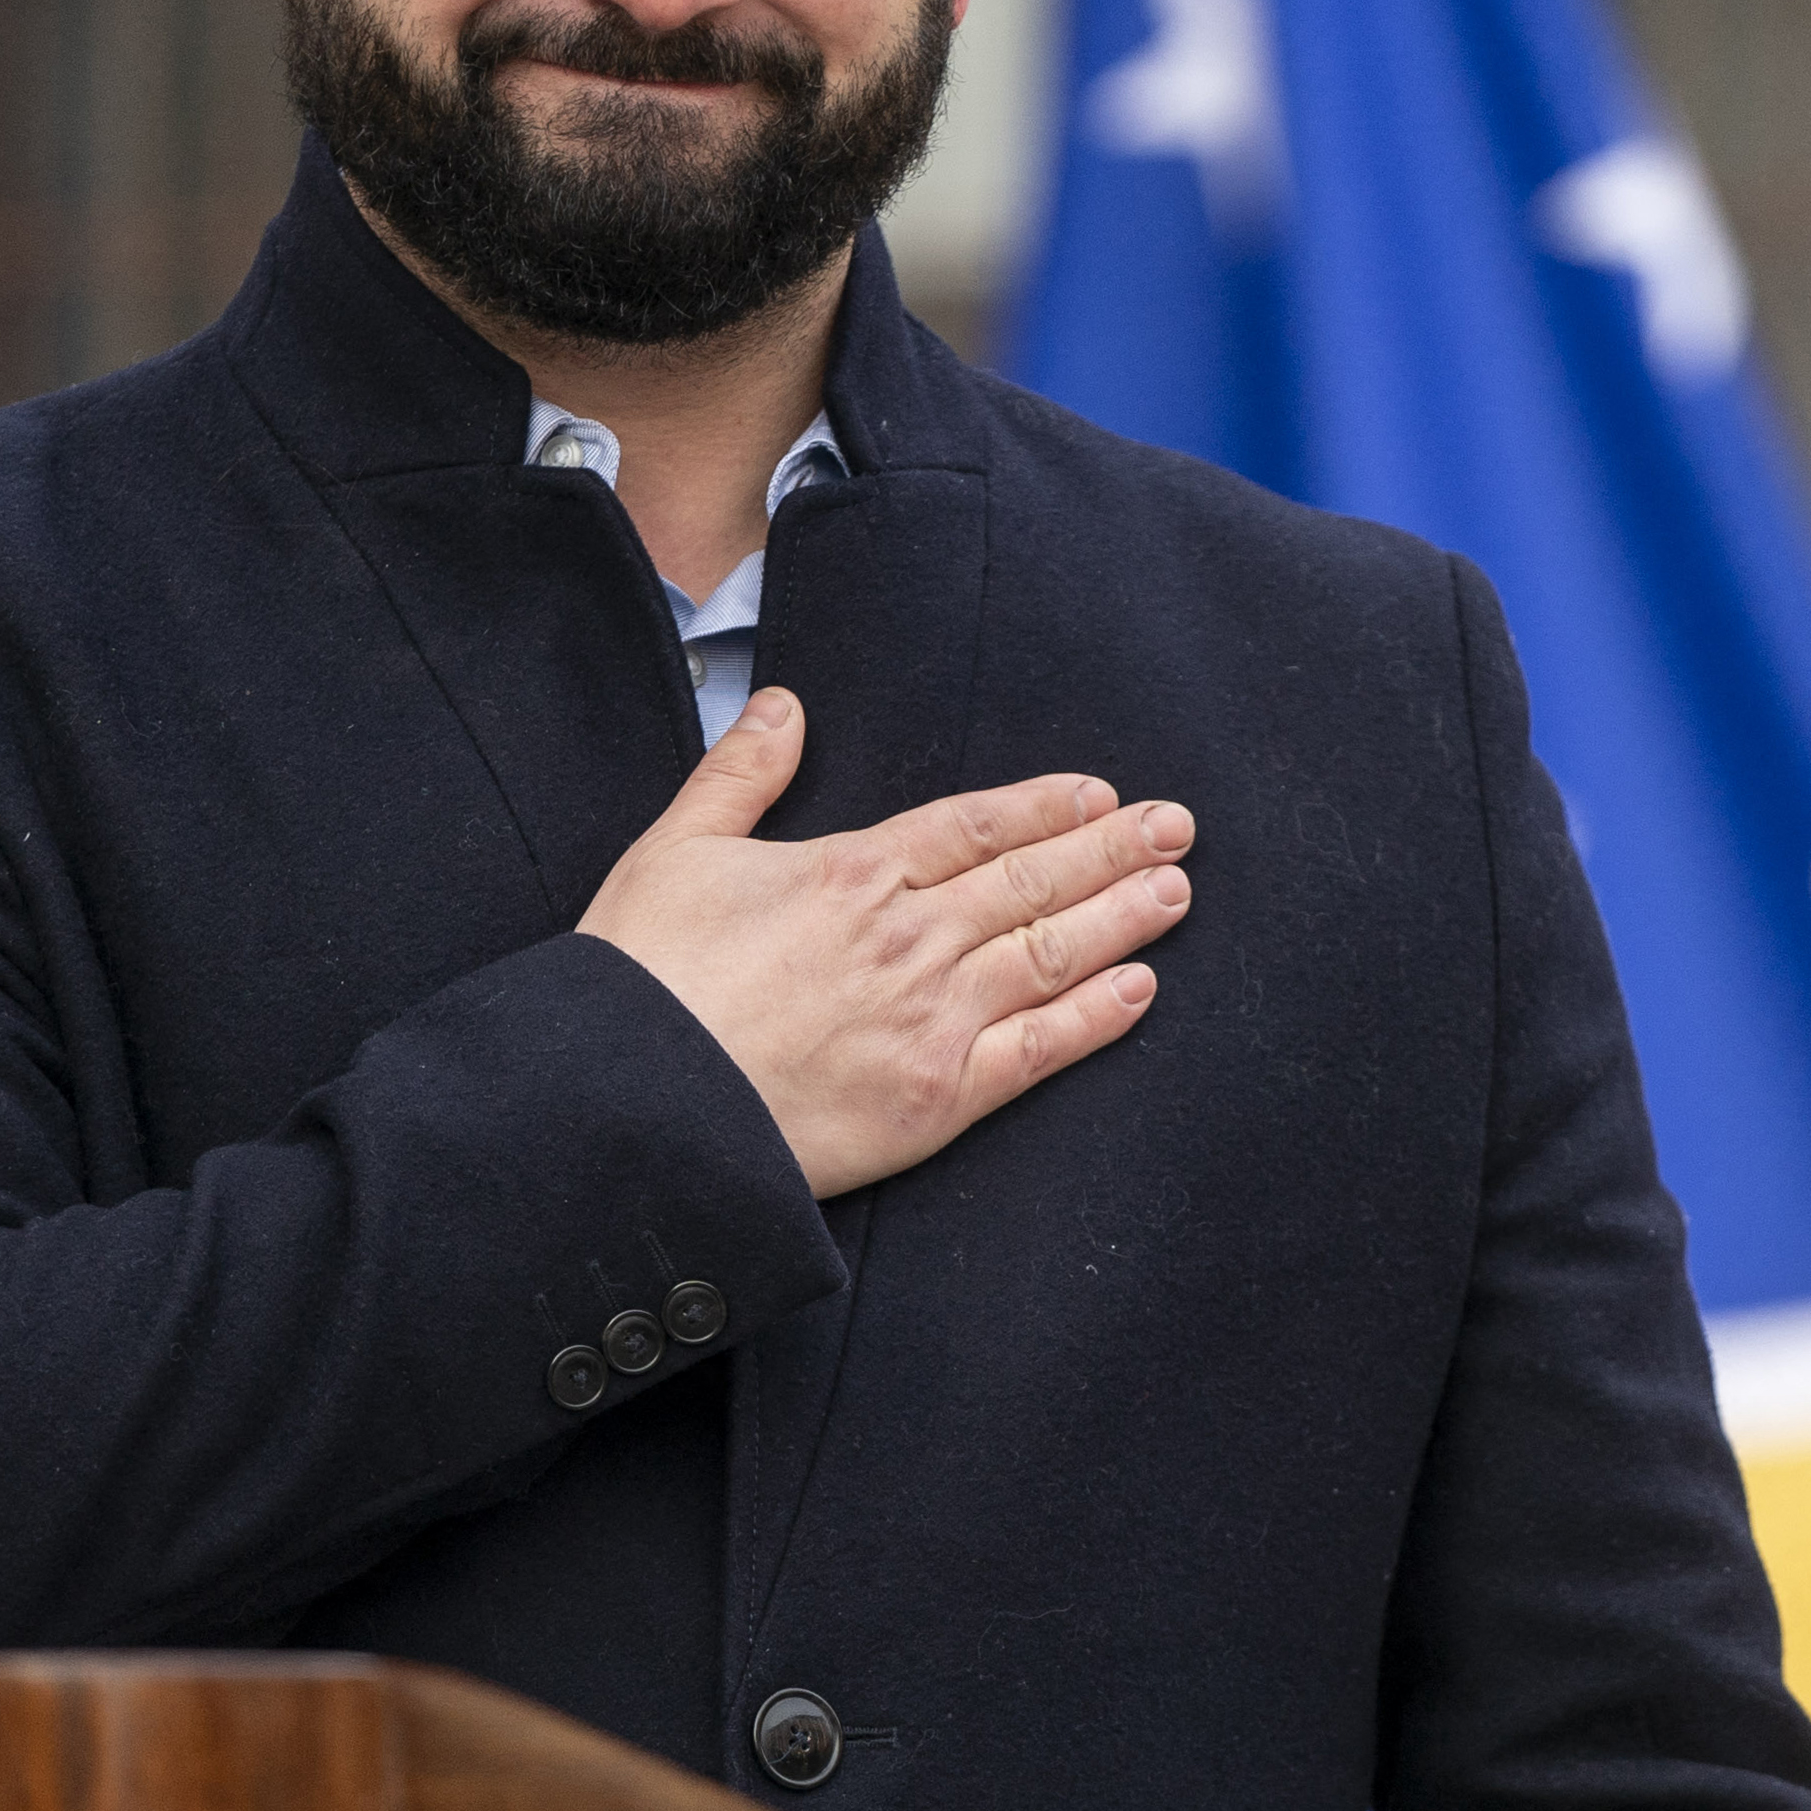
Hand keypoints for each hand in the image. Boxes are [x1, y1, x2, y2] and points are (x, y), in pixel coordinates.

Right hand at [578, 687, 1194, 1197]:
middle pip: (1033, 881)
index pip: (975, 826)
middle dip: (1112, 850)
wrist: (633, 1104)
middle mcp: (909, 936)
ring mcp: (933, 1017)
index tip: (1100, 794)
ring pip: (1051, 953)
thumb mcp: (675, 850)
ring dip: (1122, 919)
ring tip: (1175, 892)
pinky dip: (1095, 1017)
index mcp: (852, 873)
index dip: (1045, 808)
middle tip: (1178, 828)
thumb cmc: (642, 980)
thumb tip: (783, 706)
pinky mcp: (938, 1098)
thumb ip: (739, 775)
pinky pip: (1038, 1050)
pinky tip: (1138, 990)